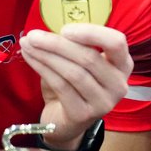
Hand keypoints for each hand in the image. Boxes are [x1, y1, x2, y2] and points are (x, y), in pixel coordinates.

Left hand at [18, 24, 131, 146]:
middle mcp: (118, 84)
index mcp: (122, 64)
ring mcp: (103, 102)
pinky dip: (42, 69)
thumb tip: (45, 32)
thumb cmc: (72, 85)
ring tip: (28, 45)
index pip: (116, 42)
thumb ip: (72, 46)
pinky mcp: (83, 114)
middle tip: (33, 35)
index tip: (64, 29)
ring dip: (46, 55)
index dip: (91, 33)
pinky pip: (61, 86)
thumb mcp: (77, 62)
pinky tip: (30, 58)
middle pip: (89, 58)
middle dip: (57, 44)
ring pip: (73, 72)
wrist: (64, 121)